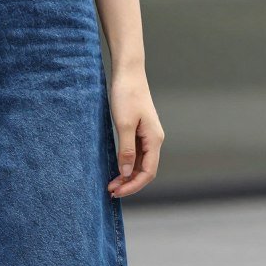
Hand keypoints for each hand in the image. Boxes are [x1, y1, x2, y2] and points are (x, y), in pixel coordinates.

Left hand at [107, 67, 164, 197]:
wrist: (128, 74)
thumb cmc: (126, 95)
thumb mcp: (124, 124)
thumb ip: (126, 150)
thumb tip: (127, 173)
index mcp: (154, 139)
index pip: (148, 172)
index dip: (133, 185)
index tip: (117, 192)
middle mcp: (154, 140)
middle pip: (145, 170)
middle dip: (129, 183)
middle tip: (110, 191)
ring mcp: (147, 136)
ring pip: (140, 164)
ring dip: (127, 176)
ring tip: (111, 184)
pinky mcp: (139, 131)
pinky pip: (136, 154)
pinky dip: (126, 164)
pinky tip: (116, 169)